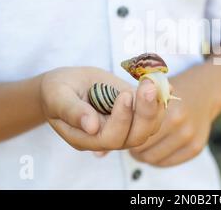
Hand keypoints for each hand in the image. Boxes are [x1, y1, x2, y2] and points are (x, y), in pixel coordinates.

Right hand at [40, 67, 164, 150]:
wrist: (65, 84)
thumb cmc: (57, 90)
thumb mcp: (57, 96)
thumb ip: (72, 111)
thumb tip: (91, 126)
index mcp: (87, 137)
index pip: (111, 137)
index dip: (122, 119)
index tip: (125, 94)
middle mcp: (108, 135)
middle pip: (135, 136)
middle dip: (146, 113)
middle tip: (148, 86)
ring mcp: (124, 124)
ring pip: (148, 127)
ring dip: (156, 105)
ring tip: (154, 82)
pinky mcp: (133, 111)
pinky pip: (153, 112)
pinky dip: (161, 98)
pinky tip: (163, 82)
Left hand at [129, 78, 216, 166]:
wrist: (204, 90)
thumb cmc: (170, 89)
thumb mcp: (151, 90)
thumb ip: (132, 108)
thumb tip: (105, 144)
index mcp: (167, 108)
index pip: (135, 134)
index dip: (127, 131)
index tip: (125, 127)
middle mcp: (180, 123)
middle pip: (143, 148)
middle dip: (134, 144)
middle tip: (131, 136)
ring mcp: (189, 137)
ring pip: (153, 158)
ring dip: (143, 153)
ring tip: (141, 142)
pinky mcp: (196, 148)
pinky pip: (166, 162)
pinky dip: (157, 158)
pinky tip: (154, 147)